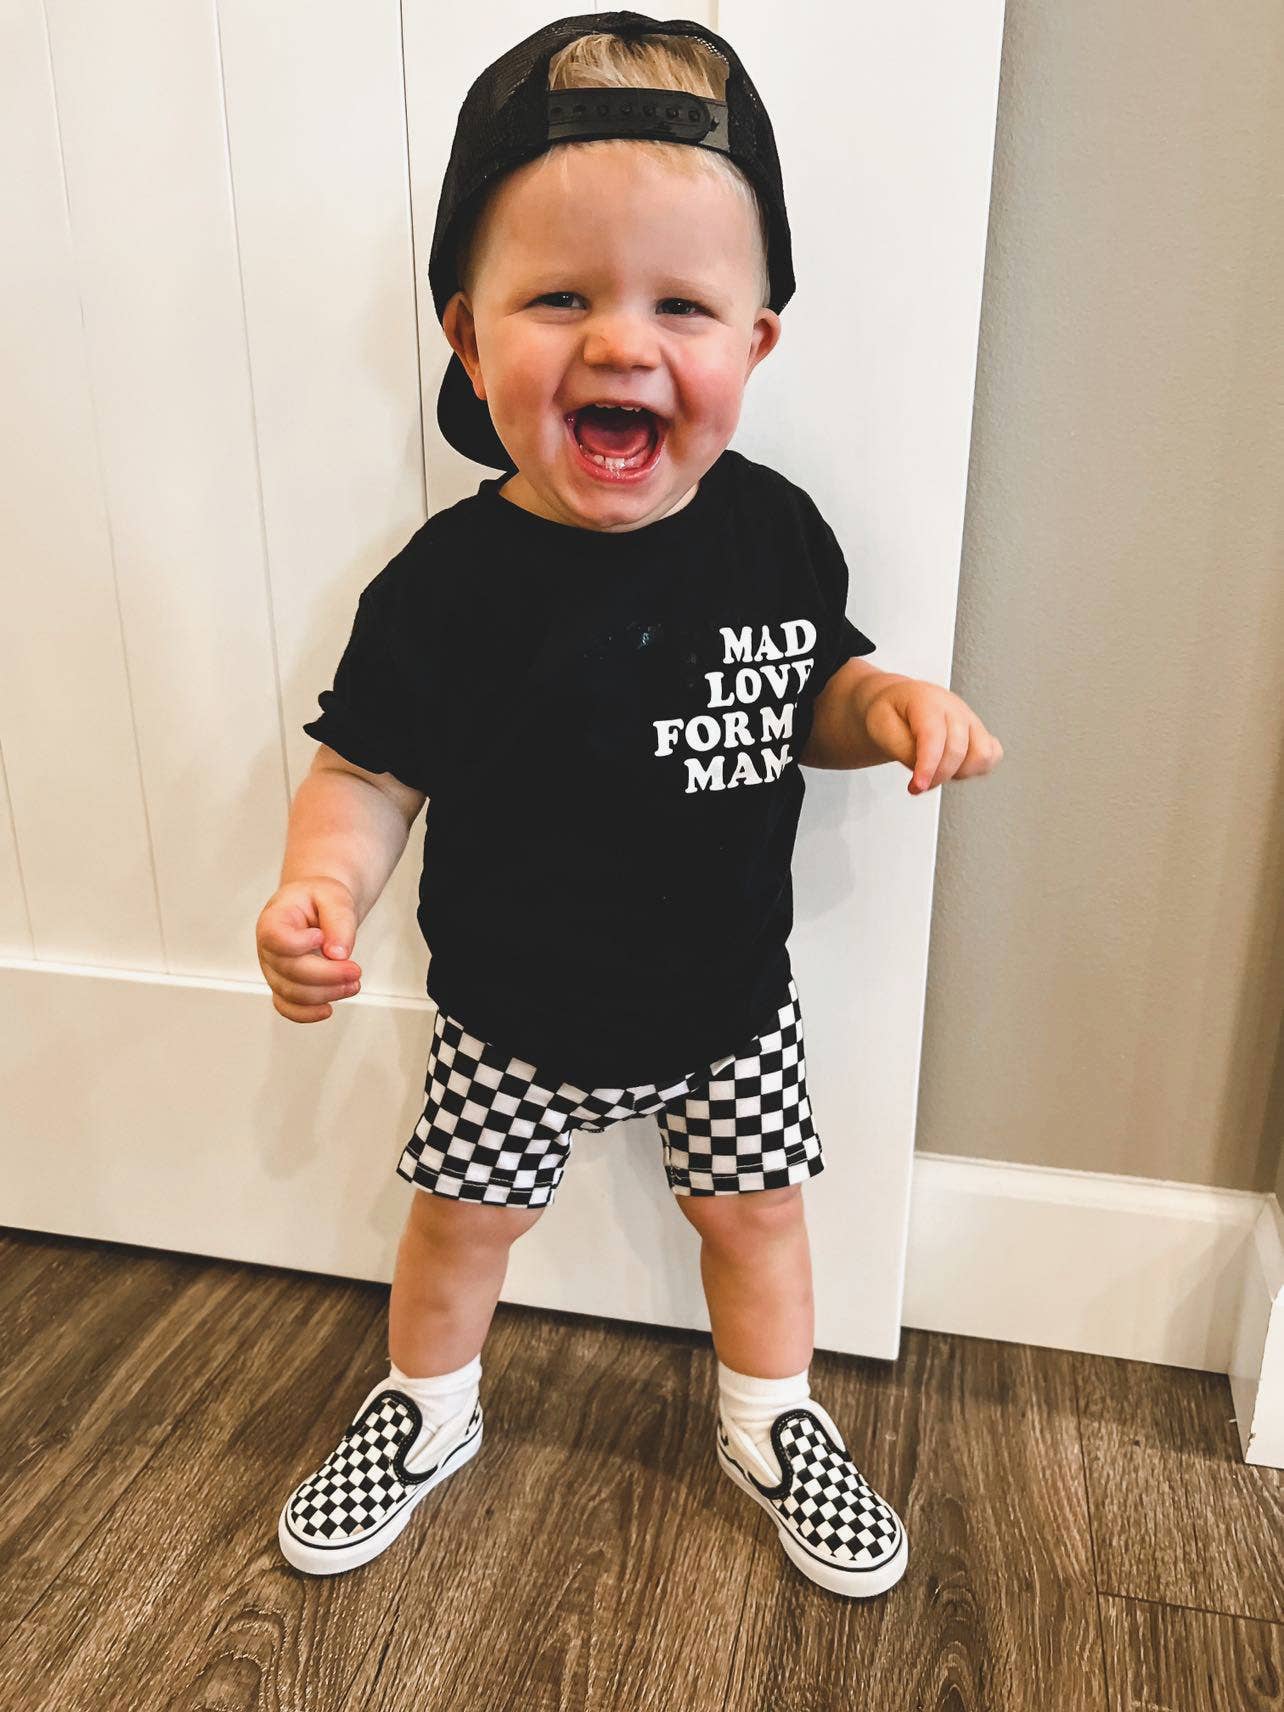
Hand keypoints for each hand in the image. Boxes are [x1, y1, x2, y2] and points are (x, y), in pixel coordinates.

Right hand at [256, 878, 362, 1022]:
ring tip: (352, 983)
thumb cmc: (319, 900)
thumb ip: (338, 920)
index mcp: (274, 920)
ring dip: (326, 993)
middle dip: (327, 975)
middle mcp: (268, 949)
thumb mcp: (334, 896)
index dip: (298, 944)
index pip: (275, 938)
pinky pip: (287, 1008)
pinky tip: (328, 1008)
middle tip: (355, 970)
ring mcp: (274, 971)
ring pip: (293, 993)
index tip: (321, 935)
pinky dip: (307, 1014)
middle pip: (290, 970)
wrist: (316, 906)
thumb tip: (338, 954)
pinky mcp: (284, 986)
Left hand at [862, 678, 1003, 794]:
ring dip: (959, 773)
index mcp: (927, 701)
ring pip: (982, 755)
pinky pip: (993, 755)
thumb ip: (902, 750)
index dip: (928, 766)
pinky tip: (955, 768)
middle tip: (918, 783)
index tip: (918, 786)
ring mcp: (971, 719)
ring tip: (938, 771)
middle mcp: (954, 707)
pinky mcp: (980, 732)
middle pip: (958, 750)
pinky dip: (976, 769)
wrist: (899, 704)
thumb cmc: (891, 713)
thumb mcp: (880, 728)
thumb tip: (924, 770)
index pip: (934, 736)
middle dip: (937, 776)